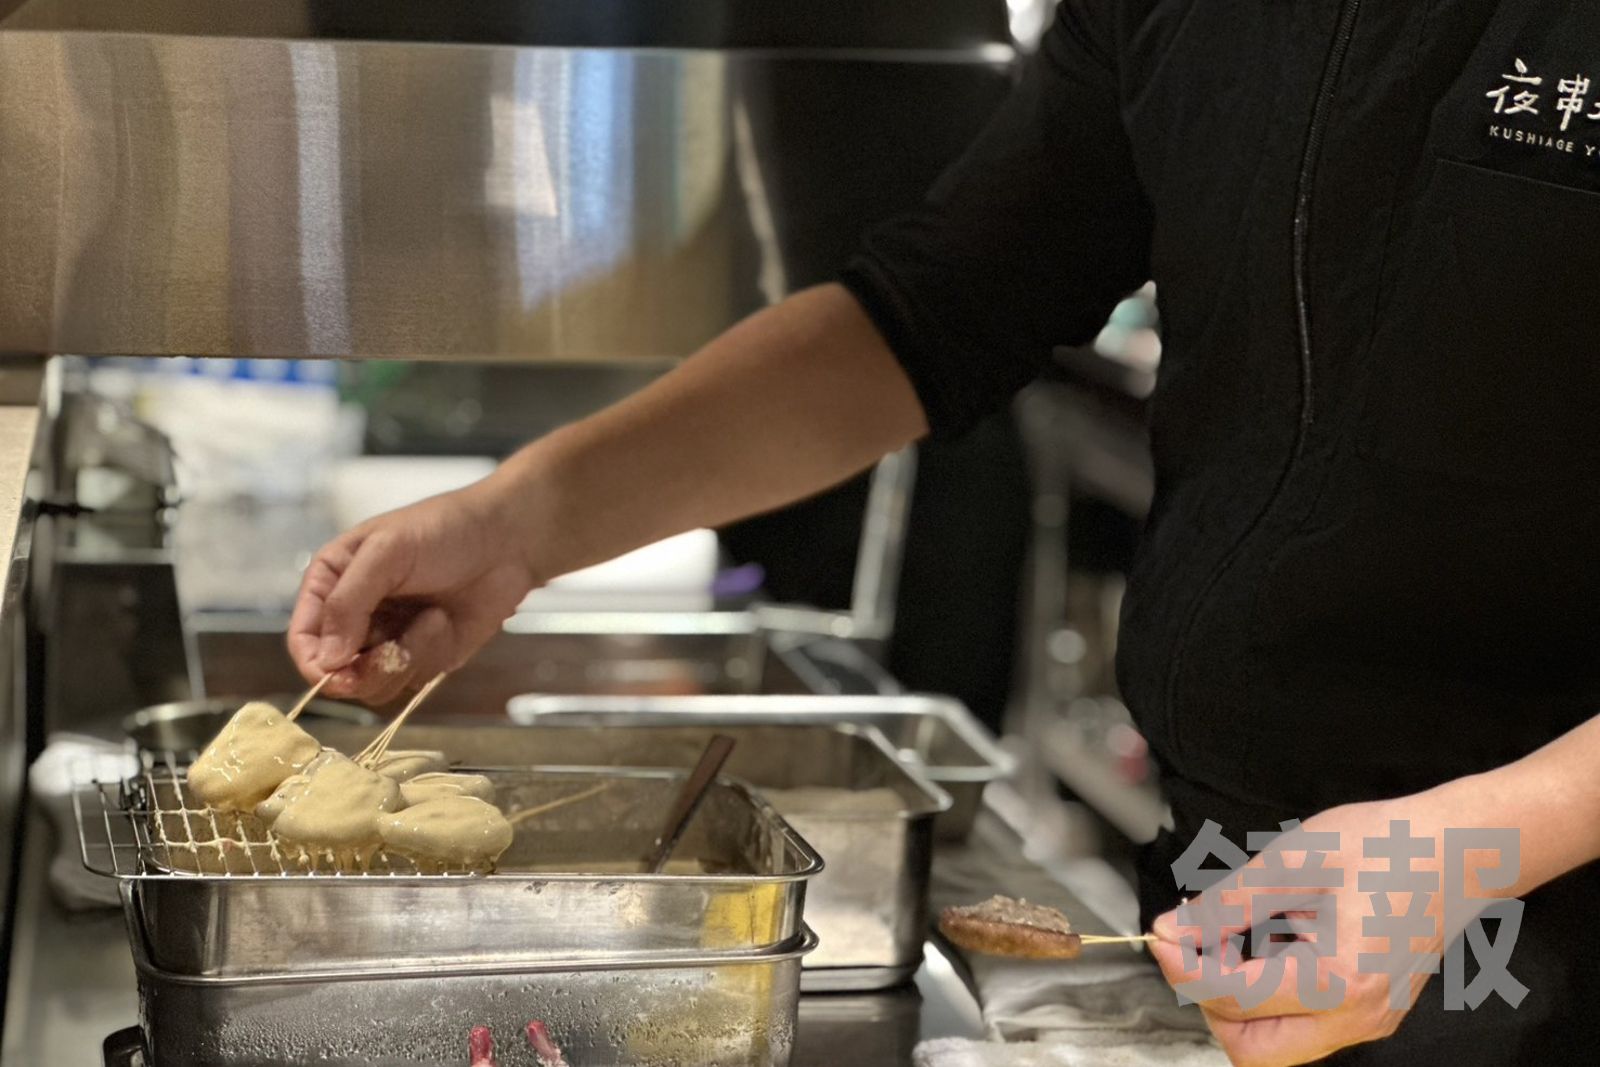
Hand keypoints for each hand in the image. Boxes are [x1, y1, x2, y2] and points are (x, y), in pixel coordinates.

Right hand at [288, 481, 536, 703]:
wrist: (507, 539)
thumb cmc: (444, 530)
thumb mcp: (387, 551)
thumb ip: (349, 602)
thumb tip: (326, 660)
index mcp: (332, 583)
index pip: (303, 638)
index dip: (315, 664)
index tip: (337, 675)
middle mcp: (355, 616)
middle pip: (336, 672)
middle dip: (366, 667)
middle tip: (394, 649)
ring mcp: (389, 639)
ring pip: (375, 684)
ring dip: (404, 658)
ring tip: (432, 618)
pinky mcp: (424, 656)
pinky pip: (412, 680)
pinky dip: (429, 655)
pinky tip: (444, 621)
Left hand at [1149, 794, 1459, 1066]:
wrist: (1461, 849)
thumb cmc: (1389, 845)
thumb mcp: (1294, 860)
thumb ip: (1227, 904)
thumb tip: (1172, 930)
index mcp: (1339, 981)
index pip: (1231, 997)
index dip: (1181, 966)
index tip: (1160, 933)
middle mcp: (1357, 1017)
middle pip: (1251, 1049)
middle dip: (1209, 1001)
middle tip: (1195, 944)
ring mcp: (1368, 1021)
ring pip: (1275, 1044)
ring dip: (1237, 999)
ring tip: (1234, 933)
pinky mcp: (1369, 1012)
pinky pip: (1301, 1024)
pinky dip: (1268, 993)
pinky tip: (1268, 939)